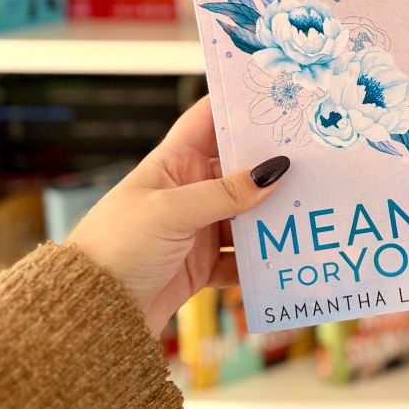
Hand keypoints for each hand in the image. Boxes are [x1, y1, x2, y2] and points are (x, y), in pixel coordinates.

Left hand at [68, 96, 289, 336]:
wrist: (93, 314)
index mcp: (171, 164)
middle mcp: (187, 191)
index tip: (275, 95)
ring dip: (272, 215)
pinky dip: (261, 260)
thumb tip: (275, 171)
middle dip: (271, 166)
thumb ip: (225, 193)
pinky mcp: (202, 266)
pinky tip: (286, 256)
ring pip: (245, 215)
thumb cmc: (117, 247)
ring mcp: (196, 229)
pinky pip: (241, 259)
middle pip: (237, 170)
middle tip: (314, 157)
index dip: (236, 106)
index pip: (207, 121)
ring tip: (312, 208)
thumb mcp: (172, 212)